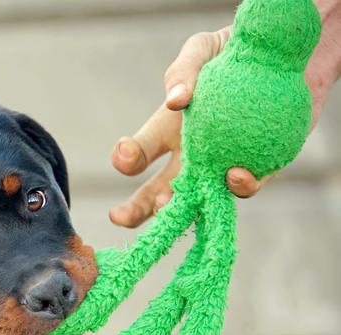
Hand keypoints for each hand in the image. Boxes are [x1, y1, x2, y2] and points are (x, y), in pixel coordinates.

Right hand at [109, 27, 273, 226]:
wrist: (284, 55)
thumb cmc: (233, 51)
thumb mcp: (202, 50)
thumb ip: (184, 70)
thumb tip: (175, 100)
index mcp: (168, 132)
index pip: (140, 152)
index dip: (127, 157)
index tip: (125, 154)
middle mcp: (191, 157)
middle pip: (158, 192)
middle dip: (137, 209)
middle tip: (119, 217)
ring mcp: (222, 167)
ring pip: (198, 200)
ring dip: (180, 208)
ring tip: (168, 205)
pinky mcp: (260, 167)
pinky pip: (247, 187)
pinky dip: (240, 187)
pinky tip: (235, 177)